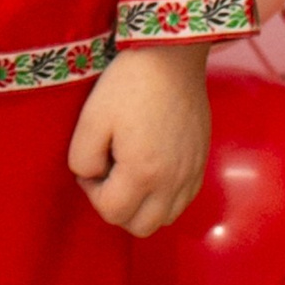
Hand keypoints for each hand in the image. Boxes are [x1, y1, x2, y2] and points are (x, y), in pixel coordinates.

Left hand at [68, 43, 211, 236]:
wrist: (173, 58)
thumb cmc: (129, 84)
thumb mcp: (92, 118)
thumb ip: (83, 158)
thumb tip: (91, 176)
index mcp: (143, 173)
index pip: (111, 212)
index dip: (92, 193)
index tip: (90, 165)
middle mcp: (173, 182)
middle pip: (141, 227)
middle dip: (117, 207)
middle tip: (107, 173)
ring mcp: (191, 174)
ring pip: (164, 218)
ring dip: (142, 206)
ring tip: (129, 171)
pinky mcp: (201, 162)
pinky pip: (183, 200)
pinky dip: (164, 197)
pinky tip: (152, 168)